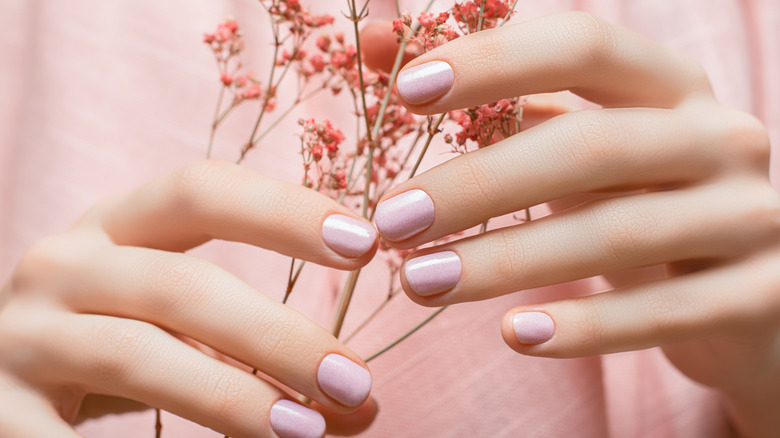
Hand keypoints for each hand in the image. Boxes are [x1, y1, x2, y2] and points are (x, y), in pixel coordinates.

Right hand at [0, 161, 378, 437]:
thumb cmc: (113, 341)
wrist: (3, 379)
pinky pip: (75, 436)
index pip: (201, 190)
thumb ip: (254, 348)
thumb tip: (358, 404)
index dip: (283, 210)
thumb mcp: (174, 322)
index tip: (365, 242)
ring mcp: (23, 336)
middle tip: (353, 380)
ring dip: (234, 397)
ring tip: (308, 430)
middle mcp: (62, 265)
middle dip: (278, 336)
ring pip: (141, 355)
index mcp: (114, 225)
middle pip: (182, 285)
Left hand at [373, 12, 779, 435]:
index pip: (583, 46)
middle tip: (391, 222)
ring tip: (420, 283)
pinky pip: (664, 312)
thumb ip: (494, 99)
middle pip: (590, 146)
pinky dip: (583, 326)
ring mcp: (751, 216)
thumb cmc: (638, 203)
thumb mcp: (577, 144)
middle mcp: (720, 136)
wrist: (744, 293)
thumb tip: (378, 43)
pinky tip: (513, 336)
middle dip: (478, 184)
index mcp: (669, 85)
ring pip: (617, 232)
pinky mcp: (760, 294)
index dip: (495, 61)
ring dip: (506, 262)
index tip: (406, 92)